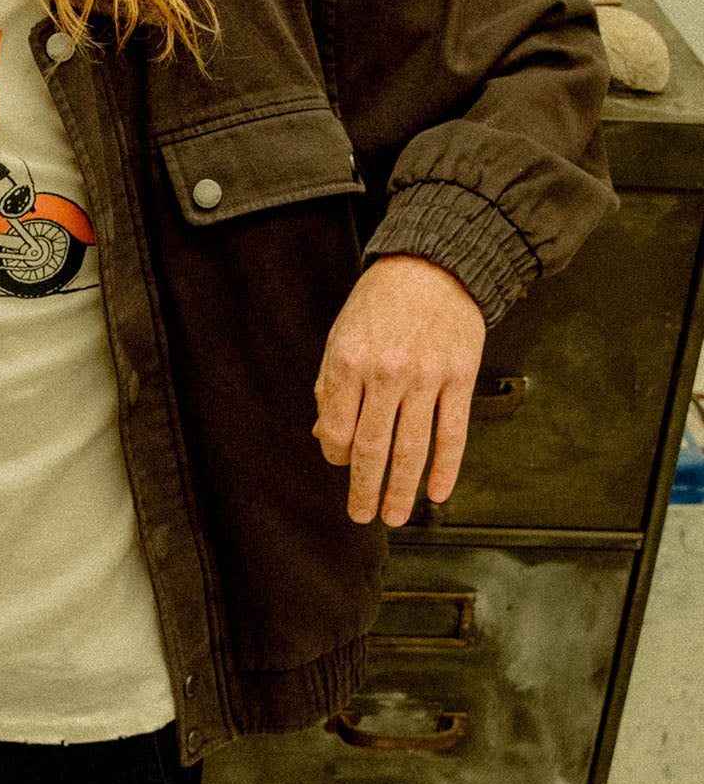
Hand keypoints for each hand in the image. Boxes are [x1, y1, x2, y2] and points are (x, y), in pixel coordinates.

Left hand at [313, 255, 485, 525]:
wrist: (433, 267)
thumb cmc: (380, 303)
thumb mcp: (341, 336)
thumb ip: (330, 386)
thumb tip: (324, 435)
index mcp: (348, 361)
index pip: (335, 428)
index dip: (335, 455)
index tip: (340, 465)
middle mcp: (386, 372)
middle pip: (372, 448)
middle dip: (365, 489)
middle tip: (362, 515)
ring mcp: (426, 377)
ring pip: (412, 449)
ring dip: (402, 490)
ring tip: (395, 516)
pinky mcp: (459, 378)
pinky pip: (453, 434)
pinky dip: (446, 469)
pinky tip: (437, 493)